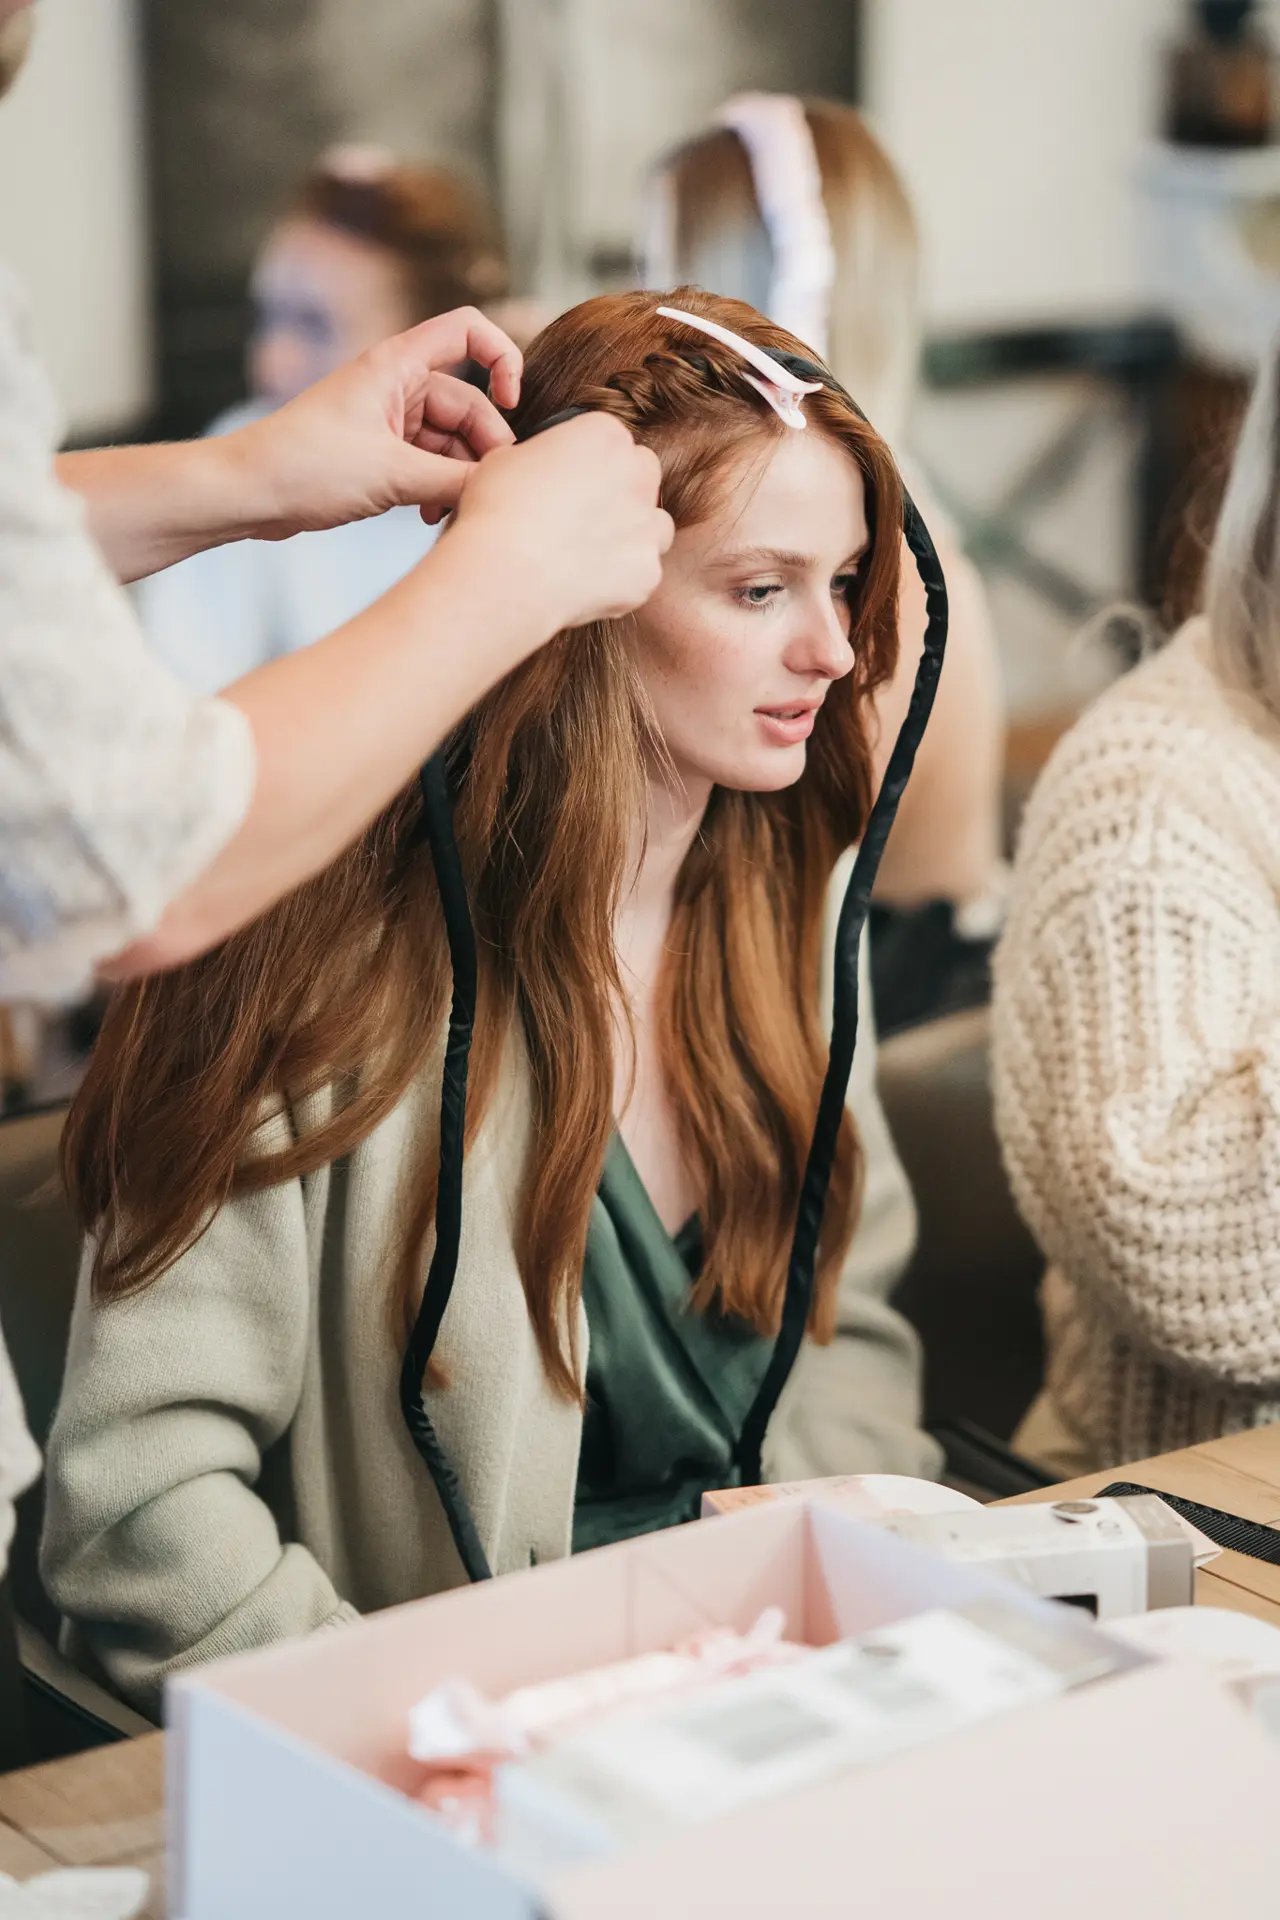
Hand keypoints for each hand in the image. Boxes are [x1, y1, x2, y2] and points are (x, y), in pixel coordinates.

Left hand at [230, 307, 524, 539]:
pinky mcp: (380, 451)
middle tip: (487, 492)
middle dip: (483, 448)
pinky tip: (428, 516)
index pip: (469, 329)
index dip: (502, 358)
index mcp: (396, 364)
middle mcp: (396, 384)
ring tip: (449, 512)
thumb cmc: (304, 467)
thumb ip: (455, 480)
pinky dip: (437, 487)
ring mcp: (389, 418)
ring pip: (450, 440)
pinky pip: (429, 462)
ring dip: (458, 476)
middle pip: (468, 403)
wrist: (249, 493)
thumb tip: (502, 488)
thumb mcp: (392, 476)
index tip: (512, 401)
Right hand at [447, 413, 673, 637]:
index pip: (610, 439)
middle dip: (623, 490)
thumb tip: (541, 470)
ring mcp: (646, 525)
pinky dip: (623, 578)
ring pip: (654, 525)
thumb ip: (541, 457)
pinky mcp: (646, 571)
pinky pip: (643, 572)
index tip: (574, 480)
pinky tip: (590, 584)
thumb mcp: (506, 459)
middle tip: (588, 514)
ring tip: (592, 552)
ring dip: (632, 533)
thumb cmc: (496, 514)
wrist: (504, 576)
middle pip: (643, 475)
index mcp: (603, 434)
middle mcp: (635, 474)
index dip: (591, 462)